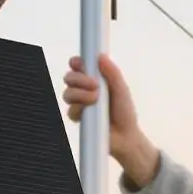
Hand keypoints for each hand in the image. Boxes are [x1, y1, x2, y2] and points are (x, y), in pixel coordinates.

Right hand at [61, 52, 159, 188]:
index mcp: (95, 79)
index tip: (79, 63)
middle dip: (78, 79)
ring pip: (67, 93)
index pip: (79, 67)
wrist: (125, 136)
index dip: (76, 63)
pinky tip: (90, 112)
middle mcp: (84, 90)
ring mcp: (79, 104)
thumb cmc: (125, 112)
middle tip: (94, 85)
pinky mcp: (78, 118)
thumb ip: (112, 73)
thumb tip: (100, 56)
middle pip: (69, 78)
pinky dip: (80, 109)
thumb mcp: (121, 89)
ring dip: (79, 94)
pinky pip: (70, 110)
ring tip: (95, 99)